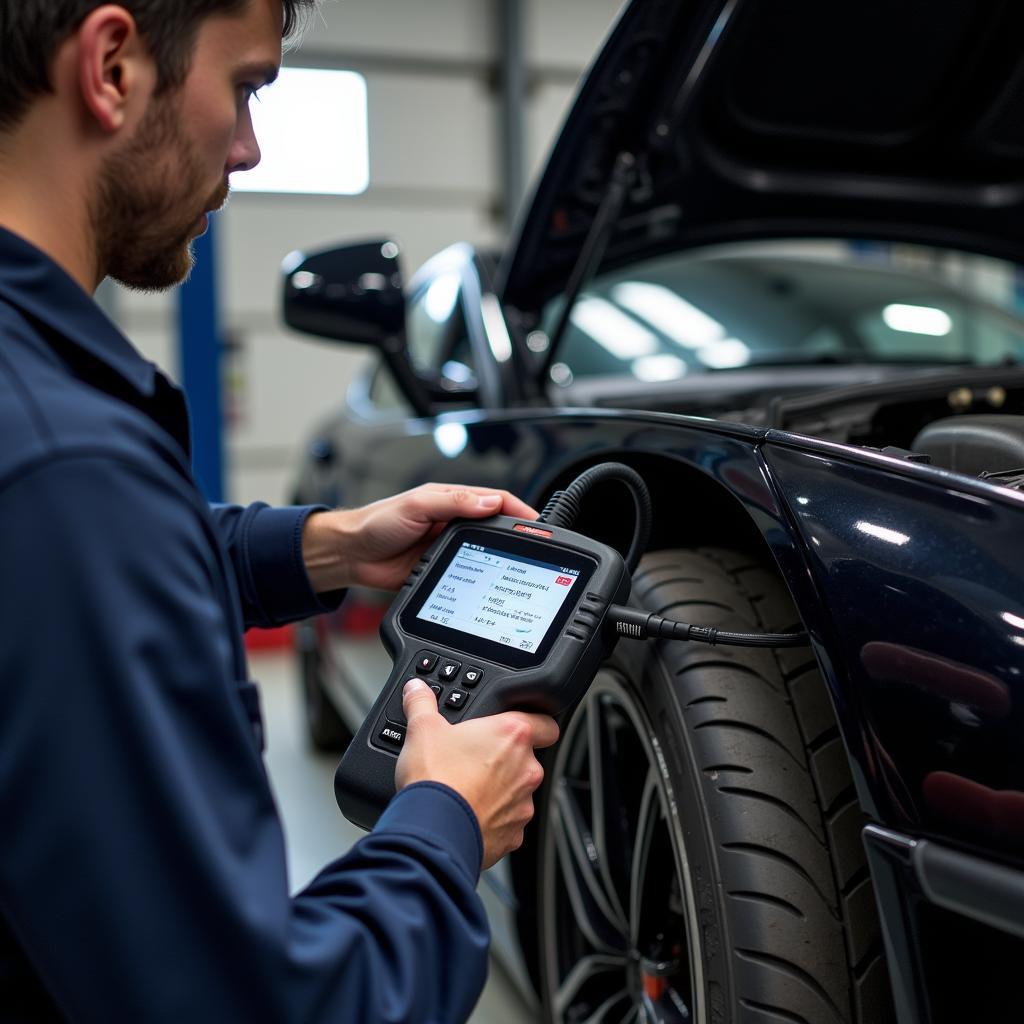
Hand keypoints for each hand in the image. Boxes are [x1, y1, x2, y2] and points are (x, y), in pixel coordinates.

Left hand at [302, 484, 537, 592]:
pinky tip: (493, 587)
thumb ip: (452, 503)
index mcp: (453, 501)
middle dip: (519, 537)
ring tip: (522, 568)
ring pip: (487, 552)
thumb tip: (489, 503)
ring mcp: (449, 548)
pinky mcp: (443, 571)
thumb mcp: (416, 506)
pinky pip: (470, 574)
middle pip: (497, 528)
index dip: (519, 512)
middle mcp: (454, 523)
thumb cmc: (377, 523)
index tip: (537, 525)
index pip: (496, 502)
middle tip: (538, 551)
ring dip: (503, 558)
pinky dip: (484, 579)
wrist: (352, 555)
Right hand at [396, 679, 558, 868]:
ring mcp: (523, 805)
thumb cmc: (436, 779)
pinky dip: (493, 819)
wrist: (433, 831)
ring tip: (467, 790)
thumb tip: (417, 689)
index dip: (536, 723)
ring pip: (518, 792)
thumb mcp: (422, 730)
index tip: (519, 728)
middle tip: (475, 761)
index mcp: (512, 735)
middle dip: (505, 760)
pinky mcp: (513, 836)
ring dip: (500, 791)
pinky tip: (468, 814)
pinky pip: (508, 822)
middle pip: (527, 759)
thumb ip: (422, 704)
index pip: (546, 723)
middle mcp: (526, 769)